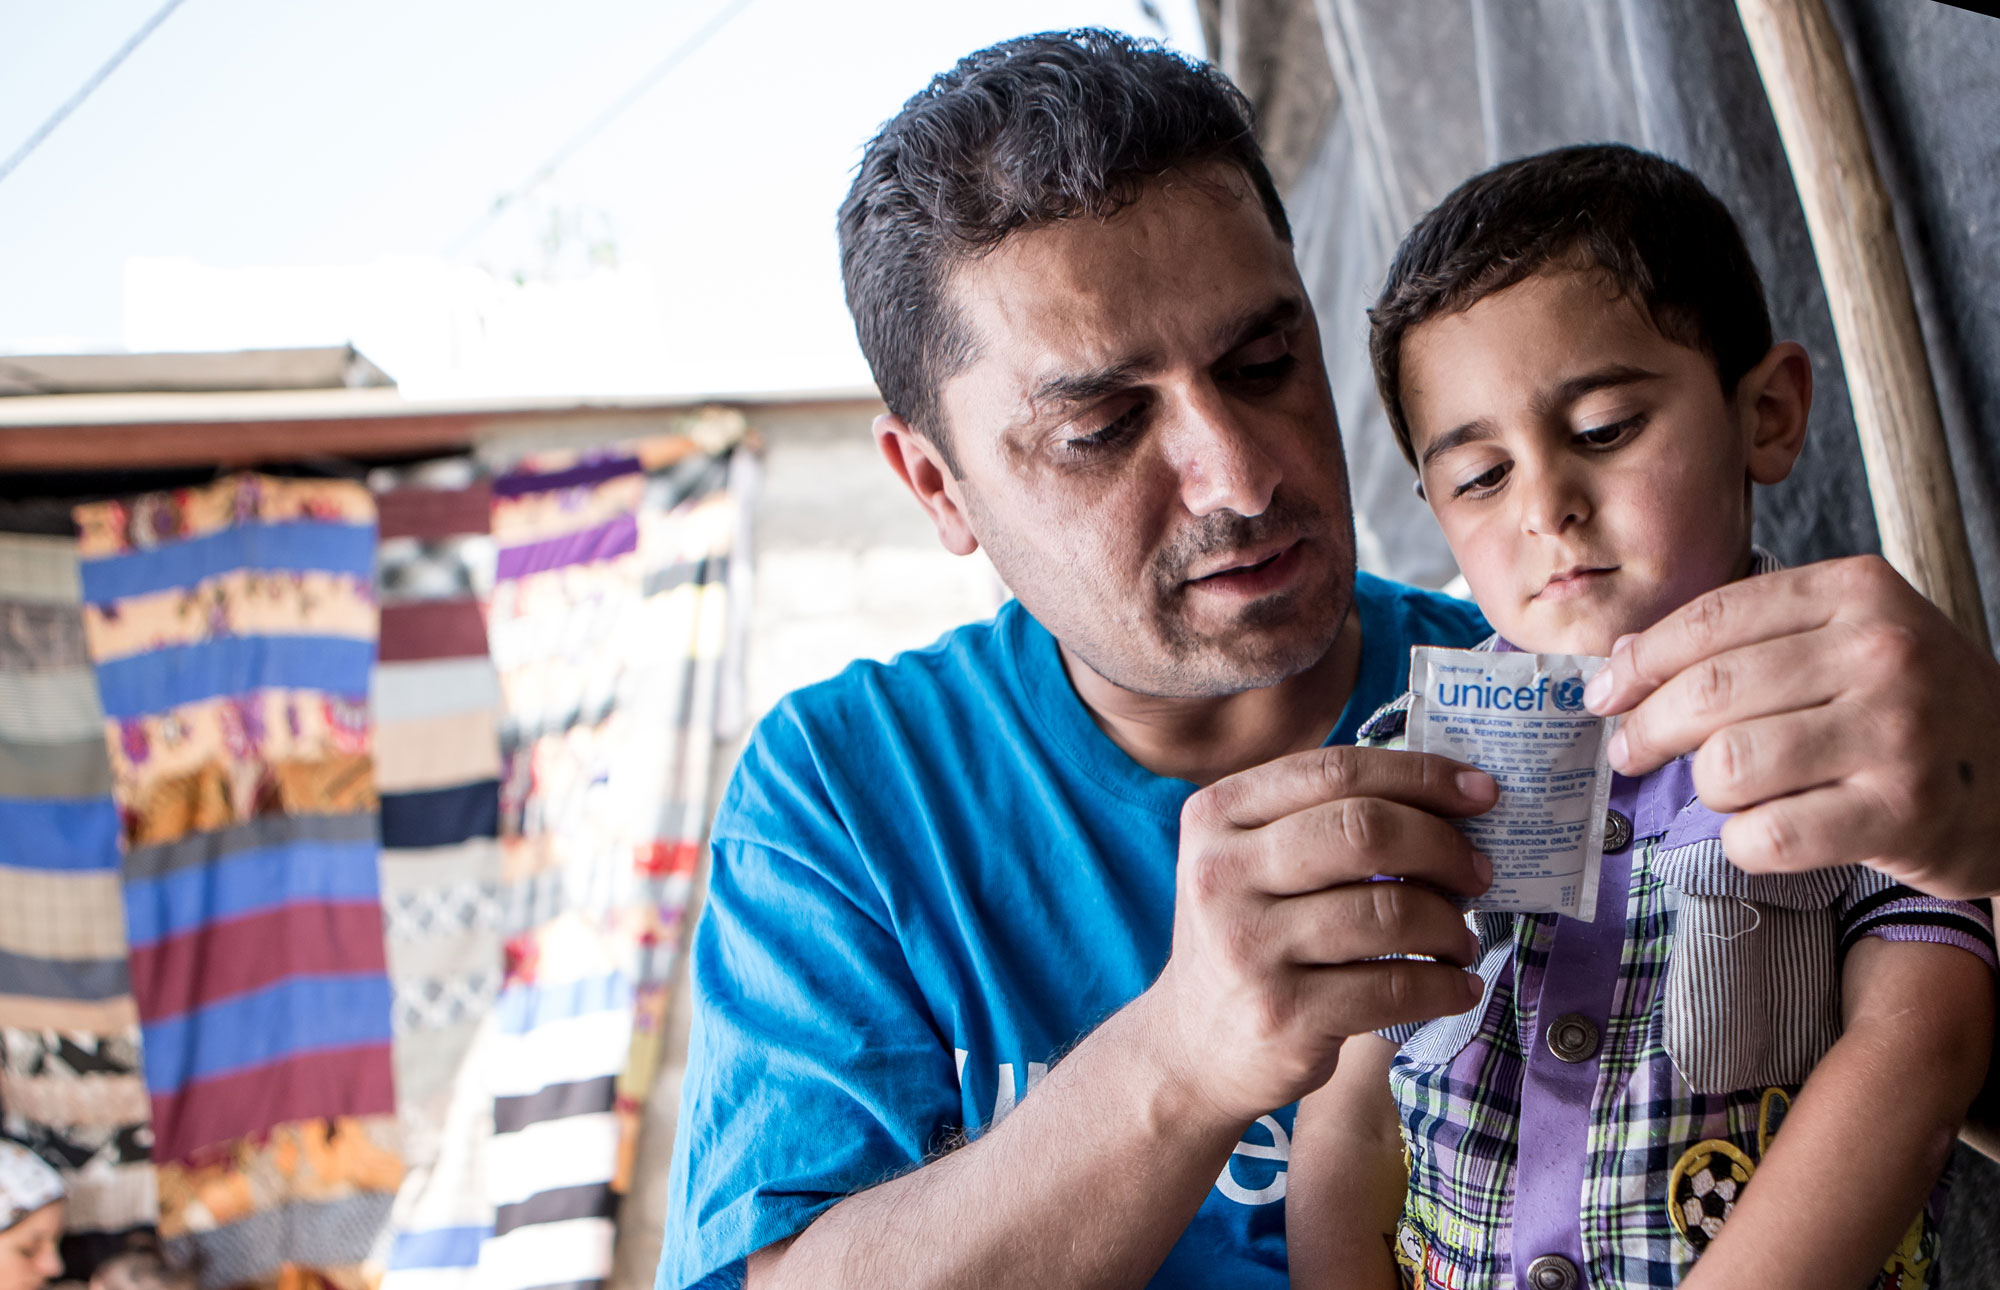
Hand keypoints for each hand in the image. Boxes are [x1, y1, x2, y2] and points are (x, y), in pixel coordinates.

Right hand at [1141, 745, 1494, 1125]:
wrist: (1191, 1048)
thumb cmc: (1248, 936)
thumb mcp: (1253, 862)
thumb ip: (1323, 818)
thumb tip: (1451, 798)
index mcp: (1217, 815)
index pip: (1335, 770)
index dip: (1421, 776)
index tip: (1481, 793)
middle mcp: (1221, 874)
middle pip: (1363, 830)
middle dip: (1443, 846)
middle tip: (1478, 872)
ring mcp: (1247, 946)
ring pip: (1388, 911)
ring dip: (1449, 925)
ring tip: (1460, 939)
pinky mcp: (1282, 1014)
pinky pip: (1394, 987)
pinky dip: (1445, 985)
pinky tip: (1457, 986)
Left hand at [1583, 555, 1999, 899]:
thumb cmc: (1914, 709)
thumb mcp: (1849, 640)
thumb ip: (1746, 638)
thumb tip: (1622, 659)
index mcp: (1858, 591)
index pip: (1708, 620)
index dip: (1638, 664)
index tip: (1605, 696)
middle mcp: (1883, 652)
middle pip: (1706, 692)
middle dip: (1646, 729)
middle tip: (1630, 752)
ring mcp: (1897, 733)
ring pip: (1728, 765)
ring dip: (1706, 788)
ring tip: (1724, 791)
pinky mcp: (1903, 813)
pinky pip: (1766, 835)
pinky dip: (1744, 842)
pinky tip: (1762, 832)